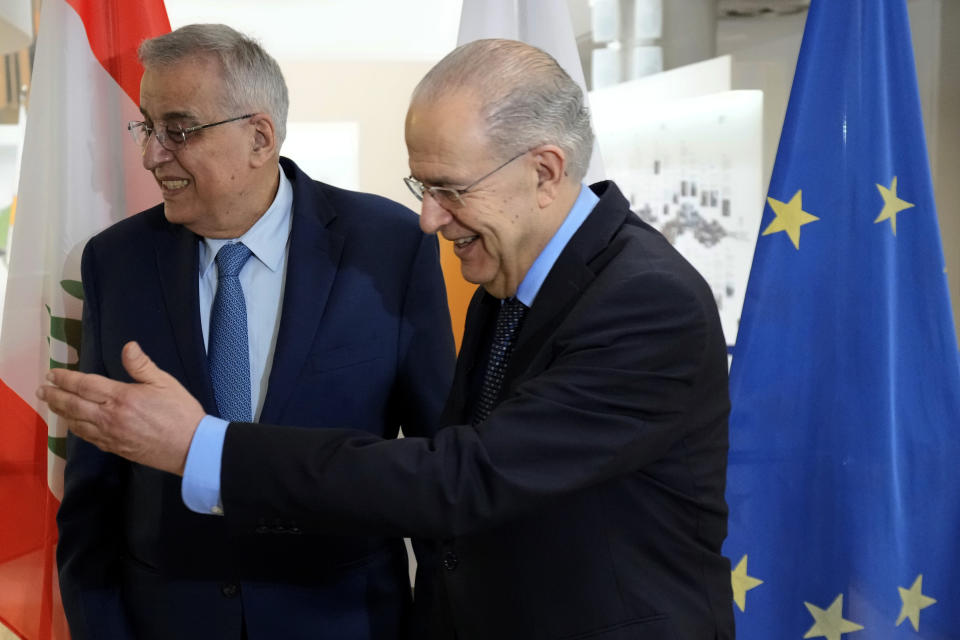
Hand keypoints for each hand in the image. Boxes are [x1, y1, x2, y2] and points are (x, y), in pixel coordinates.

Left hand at [37, 341, 204, 475]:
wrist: (190, 447)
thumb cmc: (180, 412)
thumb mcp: (165, 383)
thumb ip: (142, 365)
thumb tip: (127, 346)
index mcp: (121, 397)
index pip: (84, 385)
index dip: (65, 378)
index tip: (52, 374)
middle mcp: (109, 416)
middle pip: (73, 405)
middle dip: (55, 395)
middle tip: (42, 389)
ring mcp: (109, 434)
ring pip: (76, 423)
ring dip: (61, 412)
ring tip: (52, 404)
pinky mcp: (114, 448)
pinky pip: (87, 437)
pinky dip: (75, 429)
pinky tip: (73, 424)